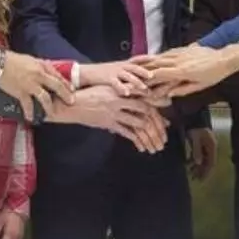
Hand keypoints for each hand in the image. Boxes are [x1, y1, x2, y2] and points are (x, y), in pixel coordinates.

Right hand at [0, 51, 73, 120]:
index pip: (58, 76)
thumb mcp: (31, 60)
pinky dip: (30, 112)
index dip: (66, 84)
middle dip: (66, 95)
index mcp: (42, 66)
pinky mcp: (21, 92)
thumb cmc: (13, 60)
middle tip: (71, 102)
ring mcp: (30, 85)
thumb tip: (47, 73)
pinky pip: (28, 105)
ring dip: (50, 107)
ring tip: (52, 114)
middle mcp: (39, 75)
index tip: (72, 90)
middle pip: (57, 86)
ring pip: (45, 98)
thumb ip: (40, 67)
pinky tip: (31, 118)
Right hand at [48, 85, 168, 152]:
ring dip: (149, 136)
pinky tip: (142, 147)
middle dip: (157, 126)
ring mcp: (114, 111)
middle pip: (146, 111)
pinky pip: (126, 132)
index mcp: (122, 90)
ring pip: (139, 123)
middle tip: (163, 137)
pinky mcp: (108, 122)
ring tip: (156, 145)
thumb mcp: (108, 91)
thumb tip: (140, 102)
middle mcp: (121, 100)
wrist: (72, 104)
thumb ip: (123, 95)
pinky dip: (136, 141)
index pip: (145, 98)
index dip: (157, 110)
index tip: (166, 120)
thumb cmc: (91, 96)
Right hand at [80, 60, 151, 95]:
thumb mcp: (116, 71)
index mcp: (123, 64)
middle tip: (154, 76)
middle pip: (135, 67)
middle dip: (145, 71)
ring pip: (128, 76)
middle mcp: (120, 67)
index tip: (158, 58)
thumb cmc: (101, 75)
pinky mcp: (107, 79)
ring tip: (144, 88)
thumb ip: (127, 74)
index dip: (148, 58)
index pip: (137, 59)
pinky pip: (115, 84)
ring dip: (137, 82)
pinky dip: (122, 88)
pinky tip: (126, 93)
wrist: (85, 73)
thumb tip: (140, 78)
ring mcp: (114, 72)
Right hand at [138, 45, 238, 96]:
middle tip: (134, 73)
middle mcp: (179, 60)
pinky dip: (160, 56)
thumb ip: (182, 90)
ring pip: (161, 56)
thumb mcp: (199, 86)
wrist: (224, 58)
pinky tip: (155, 58)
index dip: (149, 78)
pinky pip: (169, 52)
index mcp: (183, 71)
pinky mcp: (184, 49)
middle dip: (145, 69)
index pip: (161, 74)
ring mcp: (181, 53)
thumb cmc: (214, 74)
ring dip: (150, 61)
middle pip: (157, 64)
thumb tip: (169, 94)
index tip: (140, 82)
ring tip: (140, 66)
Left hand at [187, 128, 216, 180]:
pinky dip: (193, 161)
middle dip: (201, 171)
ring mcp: (205, 146)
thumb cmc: (195, 126)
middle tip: (194, 179)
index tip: (201, 180)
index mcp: (212, 146)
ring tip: (190, 173)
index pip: (211, 163)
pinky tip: (187, 164)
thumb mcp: (195, 138)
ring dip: (197, 167)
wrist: (193, 117)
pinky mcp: (200, 144)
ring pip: (202, 160)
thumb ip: (197, 150)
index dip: (207, 172)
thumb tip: (198, 163)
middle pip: (207, 163)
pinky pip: (198, 155)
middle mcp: (210, 147)